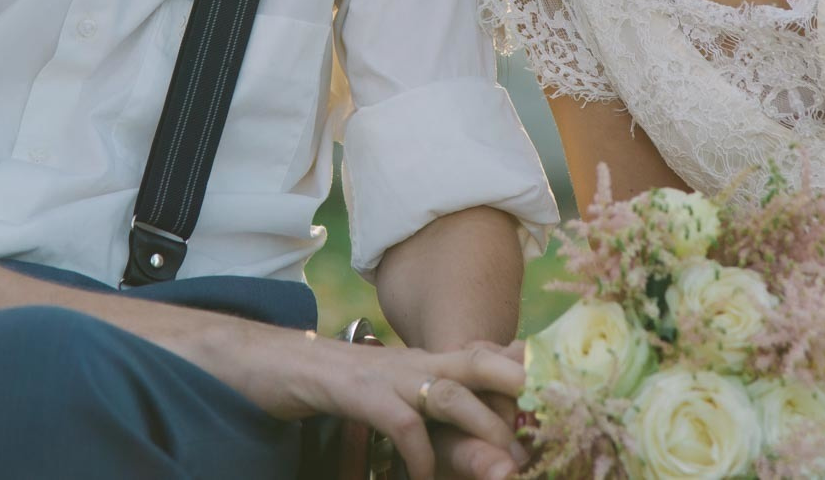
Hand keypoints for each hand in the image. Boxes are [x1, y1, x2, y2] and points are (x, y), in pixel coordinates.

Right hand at [230, 324, 525, 479]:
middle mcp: (411, 361)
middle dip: (519, 391)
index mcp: (423, 361)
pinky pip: (401, 421)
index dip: (522, 369)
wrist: (267, 362)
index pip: (483, 356)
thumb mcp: (387, 393)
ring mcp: (385, 374)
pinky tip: (424, 477)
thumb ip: (424, 409)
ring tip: (503, 467)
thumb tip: (458, 434)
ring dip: (481, 430)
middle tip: (545, 432)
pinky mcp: (355, 392)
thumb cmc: (332, 386)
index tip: (557, 391)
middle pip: (480, 363)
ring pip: (450, 394)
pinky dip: (420, 452)